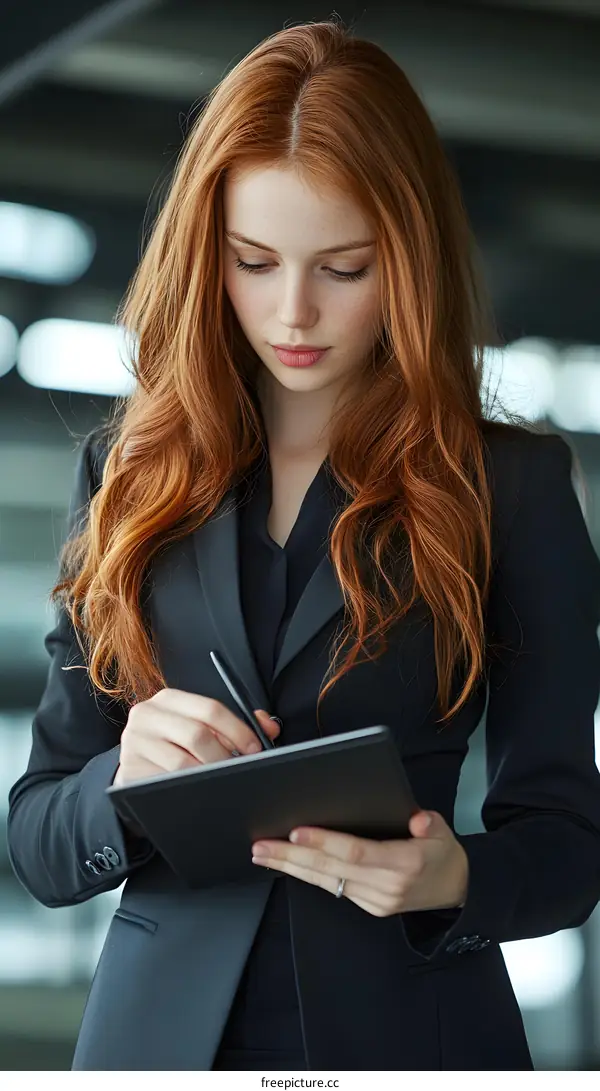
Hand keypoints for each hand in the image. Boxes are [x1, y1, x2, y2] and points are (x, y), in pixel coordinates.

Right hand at [114, 694, 279, 786]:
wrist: (137, 766)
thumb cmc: (176, 744)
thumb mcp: (201, 726)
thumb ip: (235, 723)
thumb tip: (269, 727)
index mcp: (168, 699)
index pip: (210, 709)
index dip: (238, 730)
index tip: (255, 748)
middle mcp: (146, 715)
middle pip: (197, 735)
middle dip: (225, 756)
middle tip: (240, 770)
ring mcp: (134, 743)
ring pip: (182, 763)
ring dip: (209, 775)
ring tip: (223, 782)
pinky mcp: (128, 771)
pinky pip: (166, 784)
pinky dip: (189, 789)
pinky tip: (200, 792)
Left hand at [250, 810, 468, 916]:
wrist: (457, 892)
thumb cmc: (443, 855)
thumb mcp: (444, 833)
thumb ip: (429, 825)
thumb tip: (417, 821)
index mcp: (404, 864)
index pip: (356, 852)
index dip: (324, 842)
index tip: (296, 831)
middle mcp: (386, 886)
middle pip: (331, 870)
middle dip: (292, 857)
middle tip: (261, 845)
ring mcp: (375, 900)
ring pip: (326, 882)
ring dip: (292, 868)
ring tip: (263, 854)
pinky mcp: (369, 906)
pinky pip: (333, 888)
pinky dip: (308, 875)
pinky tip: (288, 864)